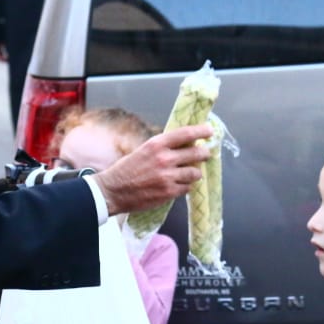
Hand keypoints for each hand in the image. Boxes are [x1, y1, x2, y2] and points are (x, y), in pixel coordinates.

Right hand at [93, 124, 212, 215]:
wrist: (113, 191)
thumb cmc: (126, 169)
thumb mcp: (144, 150)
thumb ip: (162, 148)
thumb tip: (183, 145)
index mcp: (157, 144)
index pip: (186, 134)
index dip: (201, 131)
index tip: (209, 131)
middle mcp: (165, 159)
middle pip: (197, 153)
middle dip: (204, 154)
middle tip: (204, 154)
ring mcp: (168, 177)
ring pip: (195, 173)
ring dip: (194, 173)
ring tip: (188, 173)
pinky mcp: (169, 192)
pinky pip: (187, 188)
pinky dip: (184, 186)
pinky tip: (176, 185)